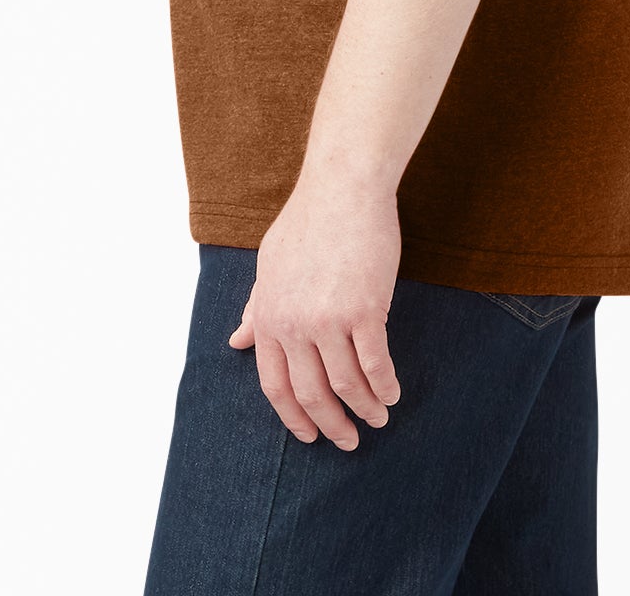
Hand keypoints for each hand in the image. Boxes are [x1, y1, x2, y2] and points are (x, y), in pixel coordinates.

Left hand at [227, 180, 403, 449]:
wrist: (342, 188)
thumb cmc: (308, 222)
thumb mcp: (270, 265)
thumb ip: (257, 308)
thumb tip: (237, 342)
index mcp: (270, 316)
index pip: (275, 385)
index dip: (293, 417)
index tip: (310, 435)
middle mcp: (295, 324)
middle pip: (310, 393)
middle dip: (331, 424)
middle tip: (348, 442)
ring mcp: (329, 319)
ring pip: (346, 385)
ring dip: (364, 409)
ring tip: (378, 418)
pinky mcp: (365, 310)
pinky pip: (375, 364)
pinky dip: (384, 386)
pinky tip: (392, 394)